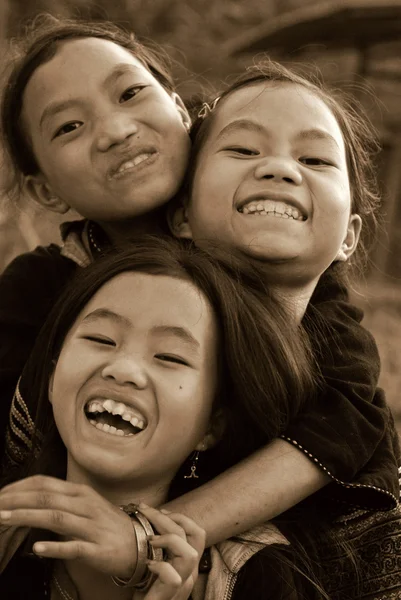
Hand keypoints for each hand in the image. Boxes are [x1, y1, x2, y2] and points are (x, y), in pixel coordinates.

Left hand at [0, 475, 136, 578]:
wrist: (139, 544)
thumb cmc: (107, 525)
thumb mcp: (85, 506)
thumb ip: (61, 502)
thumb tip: (30, 500)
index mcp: (81, 493)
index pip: (45, 484)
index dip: (20, 487)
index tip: (0, 494)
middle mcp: (86, 506)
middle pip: (47, 498)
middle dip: (17, 500)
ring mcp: (93, 527)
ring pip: (56, 518)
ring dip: (28, 517)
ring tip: (4, 518)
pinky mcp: (98, 549)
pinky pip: (74, 547)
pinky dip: (55, 547)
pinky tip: (38, 548)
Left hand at [138, 504, 205, 599]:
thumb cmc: (145, 590)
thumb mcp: (157, 563)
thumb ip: (160, 546)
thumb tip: (148, 517)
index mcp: (188, 564)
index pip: (198, 532)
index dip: (181, 517)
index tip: (161, 509)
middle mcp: (190, 574)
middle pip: (194, 536)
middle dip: (169, 517)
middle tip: (145, 510)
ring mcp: (182, 586)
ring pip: (190, 554)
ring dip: (168, 539)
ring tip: (150, 539)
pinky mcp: (169, 597)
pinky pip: (173, 578)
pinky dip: (160, 566)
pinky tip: (147, 564)